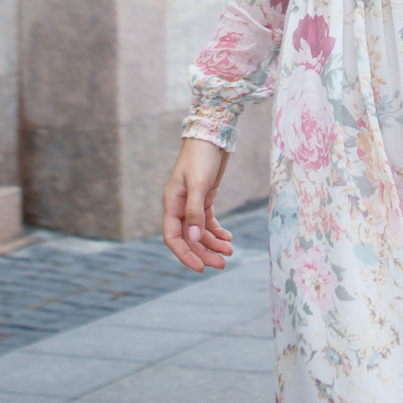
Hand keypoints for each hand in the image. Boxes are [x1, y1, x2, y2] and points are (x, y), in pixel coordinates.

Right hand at [161, 138, 234, 269]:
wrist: (212, 134)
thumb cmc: (201, 157)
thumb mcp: (198, 184)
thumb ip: (195, 211)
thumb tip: (194, 237)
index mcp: (172, 204)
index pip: (173, 237)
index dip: (185, 255)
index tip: (200, 268)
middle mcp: (180, 206)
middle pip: (189, 238)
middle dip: (204, 252)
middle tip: (222, 264)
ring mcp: (192, 203)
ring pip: (200, 231)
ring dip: (214, 243)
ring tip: (230, 252)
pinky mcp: (205, 198)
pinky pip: (208, 221)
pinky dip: (218, 231)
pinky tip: (228, 238)